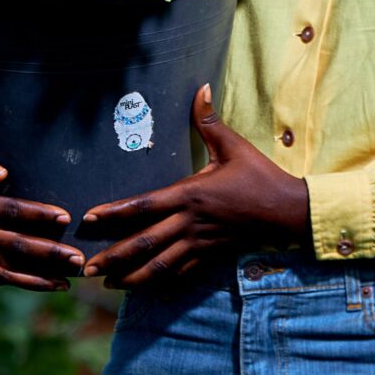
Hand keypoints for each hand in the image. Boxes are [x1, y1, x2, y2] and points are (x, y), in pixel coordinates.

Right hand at [0, 139, 84, 290]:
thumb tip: (0, 174)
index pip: (8, 211)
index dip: (37, 214)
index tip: (64, 216)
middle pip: (13, 245)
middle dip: (48, 253)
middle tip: (78, 258)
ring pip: (6, 269)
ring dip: (38, 277)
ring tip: (68, 281)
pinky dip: (23, 283)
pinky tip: (50, 285)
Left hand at [80, 86, 309, 286]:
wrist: (287, 210)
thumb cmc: (259, 176)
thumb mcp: (234, 146)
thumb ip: (210, 121)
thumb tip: (201, 88)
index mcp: (190, 194)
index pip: (144, 204)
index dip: (115, 212)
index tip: (91, 217)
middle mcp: (190, 222)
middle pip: (145, 243)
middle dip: (114, 257)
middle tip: (86, 268)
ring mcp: (200, 242)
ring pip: (160, 265)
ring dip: (132, 277)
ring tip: (108, 283)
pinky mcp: (211, 255)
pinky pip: (181, 272)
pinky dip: (160, 281)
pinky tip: (144, 286)